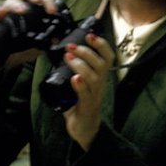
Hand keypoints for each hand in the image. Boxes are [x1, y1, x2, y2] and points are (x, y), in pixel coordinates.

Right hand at [0, 0, 58, 70]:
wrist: (11, 60)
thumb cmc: (27, 47)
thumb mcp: (41, 43)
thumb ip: (50, 39)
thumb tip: (60, 39)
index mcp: (34, 9)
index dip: (48, 0)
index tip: (52, 11)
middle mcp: (20, 7)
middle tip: (37, 1)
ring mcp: (7, 14)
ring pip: (10, 1)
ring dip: (17, 4)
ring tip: (22, 10)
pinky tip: (0, 13)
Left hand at [61, 32, 114, 150]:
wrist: (85, 130)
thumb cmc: (80, 104)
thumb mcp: (79, 84)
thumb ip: (72, 71)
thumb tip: (58, 55)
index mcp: (100, 77)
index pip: (107, 57)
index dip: (101, 45)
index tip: (89, 35)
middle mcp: (100, 85)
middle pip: (102, 64)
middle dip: (86, 52)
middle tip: (70, 46)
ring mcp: (95, 96)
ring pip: (94, 77)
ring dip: (81, 65)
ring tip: (68, 58)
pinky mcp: (87, 108)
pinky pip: (86, 95)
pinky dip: (81, 86)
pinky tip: (74, 79)